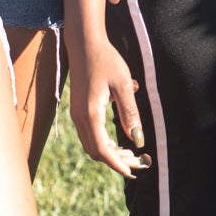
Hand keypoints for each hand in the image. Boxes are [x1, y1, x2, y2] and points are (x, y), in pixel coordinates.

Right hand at [68, 34, 147, 177]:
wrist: (84, 44)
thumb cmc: (106, 60)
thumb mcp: (123, 85)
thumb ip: (130, 112)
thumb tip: (137, 139)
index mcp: (90, 114)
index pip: (102, 150)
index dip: (117, 164)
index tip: (132, 172)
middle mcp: (79, 118)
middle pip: (96, 151)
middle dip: (116, 161)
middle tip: (138, 163)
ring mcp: (77, 114)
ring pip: (92, 144)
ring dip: (110, 153)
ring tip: (132, 154)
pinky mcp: (79, 110)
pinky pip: (90, 134)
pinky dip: (104, 142)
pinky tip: (120, 140)